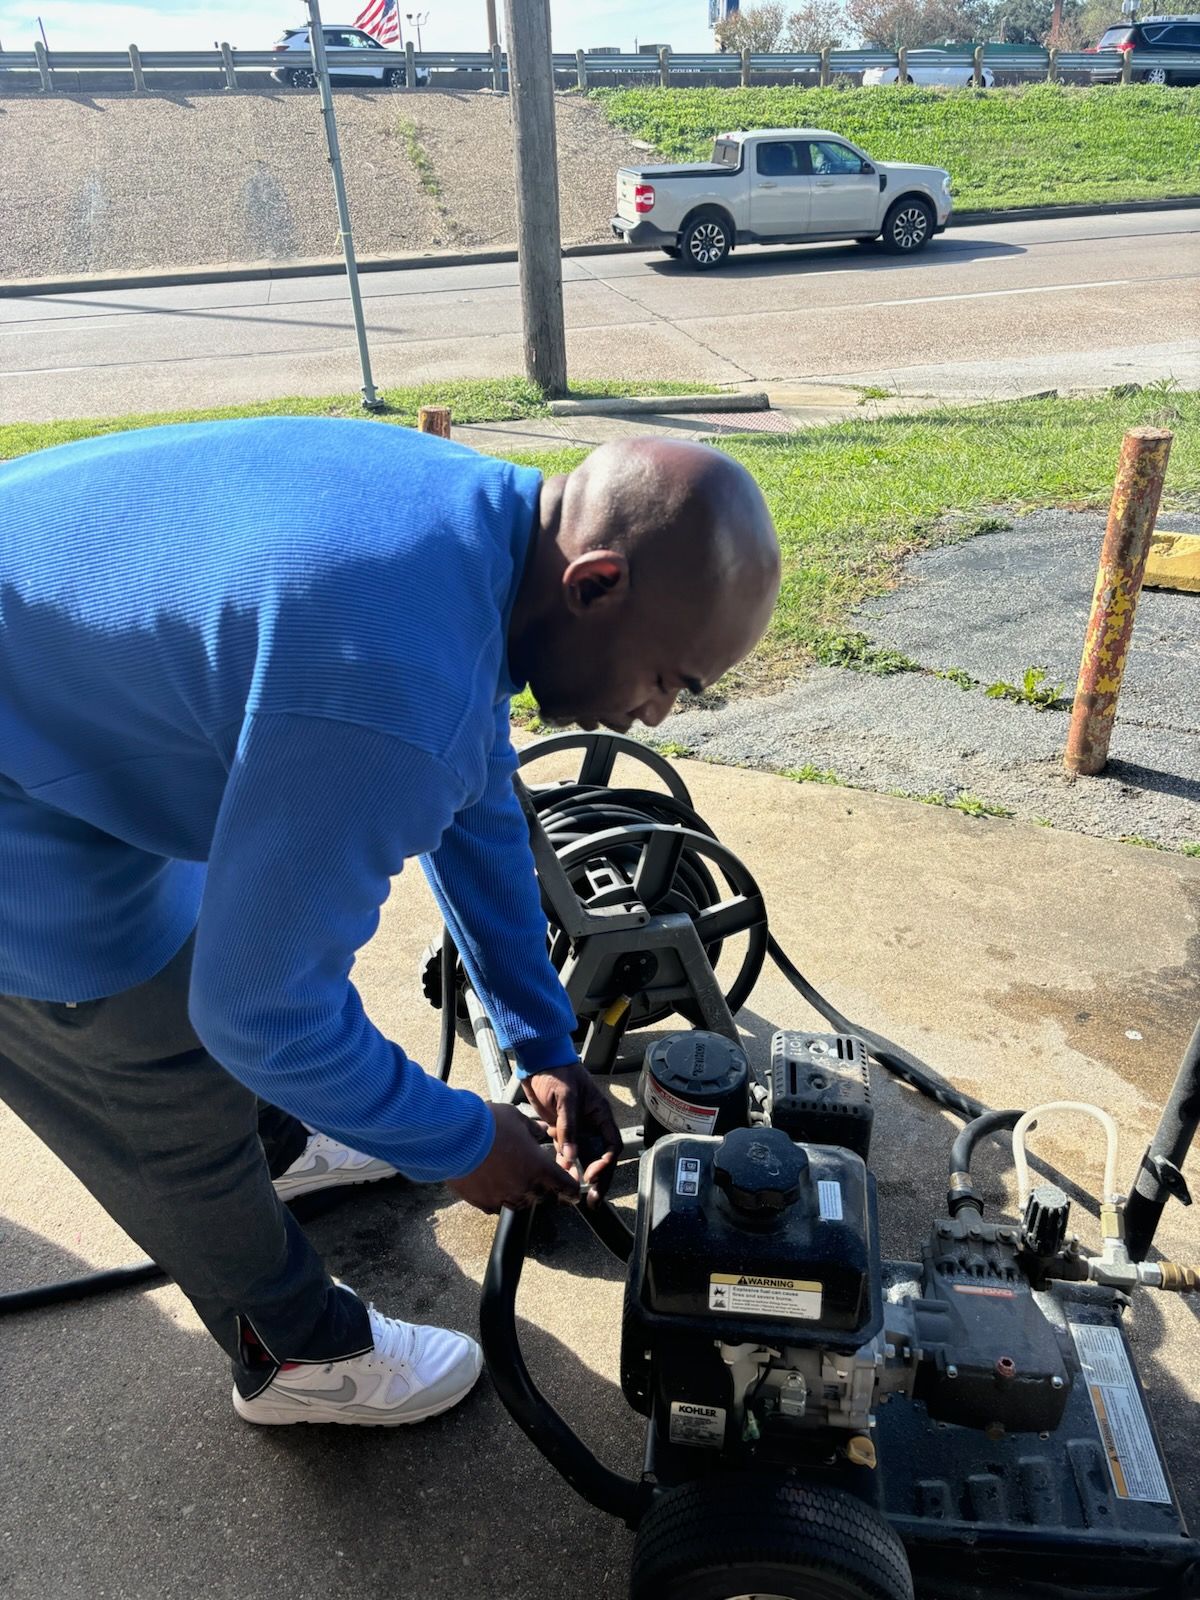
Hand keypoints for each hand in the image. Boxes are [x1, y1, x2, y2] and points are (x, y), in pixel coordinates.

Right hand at [448, 1103, 578, 1213]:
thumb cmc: (488, 1124)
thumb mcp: (516, 1118)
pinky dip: (499, 1198)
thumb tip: (541, 1131)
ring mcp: (504, 1197)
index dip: (571, 1189)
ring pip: (521, 1202)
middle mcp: (524, 1186)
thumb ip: (532, 1129)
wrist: (454, 1137)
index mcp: (538, 1167)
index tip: (573, 1193)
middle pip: (543, 1196)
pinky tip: (493, 1185)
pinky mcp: (484, 1203)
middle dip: (543, 1187)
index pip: (564, 1185)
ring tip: (512, 1178)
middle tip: (536, 1175)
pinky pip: (497, 1206)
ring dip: (522, 1193)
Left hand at [522, 1061, 620, 1201]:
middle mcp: (592, 1124)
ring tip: (575, 1194)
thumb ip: (568, 1127)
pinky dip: (565, 1164)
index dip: (606, 1164)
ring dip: (580, 1174)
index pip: (611, 1146)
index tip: (592, 1175)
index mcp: (600, 1115)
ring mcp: (577, 1128)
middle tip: (594, 1199)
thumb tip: (571, 1156)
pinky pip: (567, 1151)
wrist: (538, 1061)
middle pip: (601, 1157)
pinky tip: (560, 1175)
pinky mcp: (561, 1129)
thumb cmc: (557, 1072)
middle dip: (599, 1178)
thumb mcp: (565, 1098)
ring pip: (584, 1157)